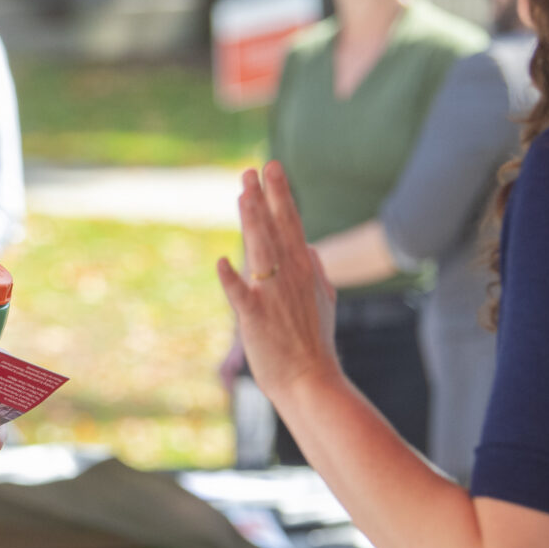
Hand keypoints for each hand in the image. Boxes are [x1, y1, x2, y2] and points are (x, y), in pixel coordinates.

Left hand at [215, 161, 341, 412]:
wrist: (311, 380)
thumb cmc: (314, 343)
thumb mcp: (325, 302)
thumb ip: (318, 273)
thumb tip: (312, 249)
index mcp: (305, 269)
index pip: (291, 223)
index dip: (280, 194)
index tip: (272, 167)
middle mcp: (290, 276)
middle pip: (275, 229)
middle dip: (264, 197)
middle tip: (252, 169)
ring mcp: (273, 295)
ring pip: (260, 252)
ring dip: (252, 223)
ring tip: (243, 196)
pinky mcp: (255, 318)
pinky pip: (241, 295)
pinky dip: (232, 280)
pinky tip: (222, 263)